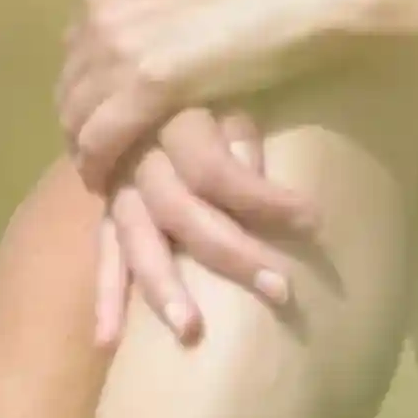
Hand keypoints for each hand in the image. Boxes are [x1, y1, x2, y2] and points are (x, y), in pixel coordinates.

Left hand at [58, 0, 374, 188]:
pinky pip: (99, 139)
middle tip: (104, 154)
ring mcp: (120, 49)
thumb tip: (142, 17)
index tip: (103, 114)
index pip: (74, 53)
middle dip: (81, 123)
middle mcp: (101, 14)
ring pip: (77, 117)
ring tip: (108, 174)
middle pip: (70, 87)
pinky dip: (98, 166)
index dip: (87, 89)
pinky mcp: (147, 87)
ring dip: (87, 149)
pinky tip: (109, 184)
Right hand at [91, 108, 321, 345]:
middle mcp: (140, 155)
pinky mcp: (105, 208)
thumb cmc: (197, 85)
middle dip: (231, 254)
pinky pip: (103, 253)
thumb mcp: (224, 89)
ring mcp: (117, 186)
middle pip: (181, 211)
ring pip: (137, 239)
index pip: (217, 168)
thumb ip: (237, 130)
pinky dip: (106, 295)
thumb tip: (253, 173)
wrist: (127, 77)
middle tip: (280, 291)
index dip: (262, 198)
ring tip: (189, 330)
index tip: (313, 221)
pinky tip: (110, 341)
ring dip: (162, 287)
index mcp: (175, 119)